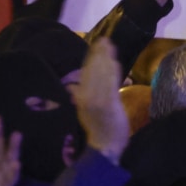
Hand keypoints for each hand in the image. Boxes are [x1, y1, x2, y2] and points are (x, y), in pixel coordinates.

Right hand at [72, 37, 129, 162]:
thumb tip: (71, 88)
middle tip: (104, 39)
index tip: (96, 45)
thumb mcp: (84, 111)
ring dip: (105, 58)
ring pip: (100, 74)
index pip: (85, 73)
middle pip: (92, 70)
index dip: (91, 58)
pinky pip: (110, 82)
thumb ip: (78, 97)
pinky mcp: (108, 103)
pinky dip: (112, 70)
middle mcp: (85, 97)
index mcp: (80, 98)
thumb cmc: (98, 129)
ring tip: (109, 45)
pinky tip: (114, 60)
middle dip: (98, 54)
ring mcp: (96, 100)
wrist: (104, 146)